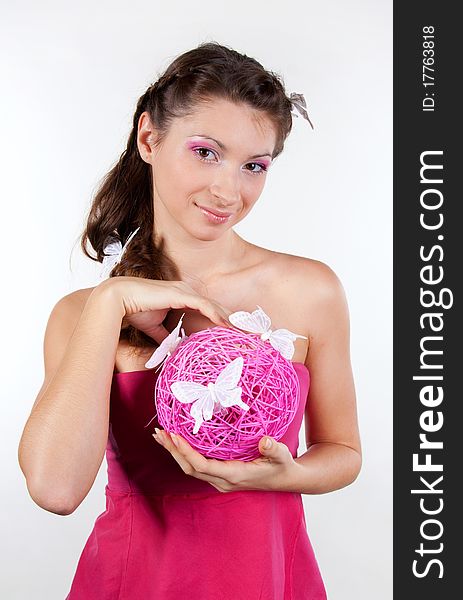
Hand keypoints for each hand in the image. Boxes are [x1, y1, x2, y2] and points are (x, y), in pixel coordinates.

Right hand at [97, 277, 231, 344]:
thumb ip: (165, 337)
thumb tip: (173, 350)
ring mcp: (184, 291)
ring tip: (243, 330)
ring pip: (212, 305)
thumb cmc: (134, 310)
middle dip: (232, 320)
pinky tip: (225, 324)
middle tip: (248, 333)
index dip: (222, 321)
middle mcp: (186, 292)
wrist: (118, 299)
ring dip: (228, 318)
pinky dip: (215, 313)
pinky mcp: (180, 294)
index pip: (208, 310)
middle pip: (215, 307)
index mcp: (182, 298)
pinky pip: (202, 304)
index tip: (234, 334)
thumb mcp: (154, 328)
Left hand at [152, 429, 297, 492]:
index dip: (186, 452)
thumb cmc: (283, 466)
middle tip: (159, 433)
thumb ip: (274, 449)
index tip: (174, 436)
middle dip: (173, 451)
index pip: (202, 466)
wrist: (286, 480)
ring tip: (161, 436)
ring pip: (190, 468)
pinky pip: (197, 466)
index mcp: (234, 475)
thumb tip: (265, 442)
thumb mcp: (283, 457)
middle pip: (190, 468)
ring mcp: (220, 480)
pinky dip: (184, 454)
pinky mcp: (220, 476)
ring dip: (175, 452)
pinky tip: (178, 442)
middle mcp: (223, 481)